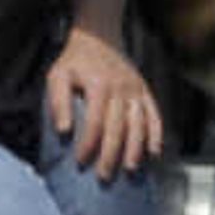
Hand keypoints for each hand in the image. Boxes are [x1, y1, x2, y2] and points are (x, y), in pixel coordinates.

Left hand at [47, 27, 164, 184]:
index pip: (95, 122)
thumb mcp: (57, 77)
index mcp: (100, 86)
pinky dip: (156, 134)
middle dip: (111, 154)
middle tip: (103, 177)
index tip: (80, 162)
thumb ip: (58, 102)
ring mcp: (136, 90)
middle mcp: (122, 88)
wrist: (98, 37)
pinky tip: (154, 152)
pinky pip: (154, 114)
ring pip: (140, 123)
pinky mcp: (145, 90)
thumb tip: (63, 131)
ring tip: (129, 169)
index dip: (88, 144)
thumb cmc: (74, 62)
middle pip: (119, 127)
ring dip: (135, 148)